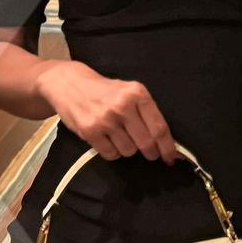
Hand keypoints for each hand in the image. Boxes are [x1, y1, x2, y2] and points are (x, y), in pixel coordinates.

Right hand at [36, 60, 177, 162]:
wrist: (69, 84)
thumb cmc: (105, 91)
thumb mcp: (129, 92)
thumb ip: (147, 114)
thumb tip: (167, 144)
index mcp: (137, 93)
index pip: (159, 128)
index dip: (168, 147)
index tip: (172, 158)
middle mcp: (123, 105)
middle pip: (146, 143)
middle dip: (151, 153)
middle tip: (149, 153)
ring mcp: (105, 119)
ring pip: (129, 151)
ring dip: (128, 149)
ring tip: (120, 136)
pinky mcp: (90, 131)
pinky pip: (111, 154)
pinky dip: (112, 152)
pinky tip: (107, 139)